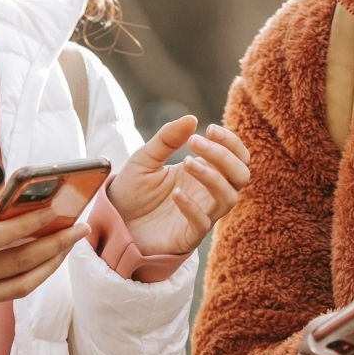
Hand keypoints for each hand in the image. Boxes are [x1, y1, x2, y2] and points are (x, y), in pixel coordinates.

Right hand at [0, 167, 89, 333]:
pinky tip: (41, 261)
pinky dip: (25, 279)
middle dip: (53, 246)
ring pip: (18, 288)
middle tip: (79, 228)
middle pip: (15, 266)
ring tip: (69, 246)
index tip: (56, 212)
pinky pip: (2, 299)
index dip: (26, 226)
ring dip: (49, 266)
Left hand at [107, 118, 250, 255]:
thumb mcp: (145, 158)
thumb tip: (192, 118)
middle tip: (195, 142)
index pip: (237, 156)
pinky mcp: (188, 236)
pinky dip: (193, 207)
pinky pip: (203, 223)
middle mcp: (208, 193)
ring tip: (186, 162)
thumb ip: (167, 138)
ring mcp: (201, 215)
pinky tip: (175, 194)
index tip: (209, 128)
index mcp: (204, 171)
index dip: (230, 142)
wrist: (112, 222)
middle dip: (224, 156)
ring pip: (229, 198)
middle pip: (241, 175)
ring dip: (213, 177)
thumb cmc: (133, 190)